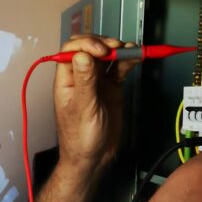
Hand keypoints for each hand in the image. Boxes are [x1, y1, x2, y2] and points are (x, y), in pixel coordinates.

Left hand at [53, 35, 136, 172]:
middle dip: (104, 44)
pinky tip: (135, 58)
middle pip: (90, 48)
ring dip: (118, 50)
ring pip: (107, 56)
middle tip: (117, 48)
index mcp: (66, 79)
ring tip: (130, 50)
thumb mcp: (83, 108)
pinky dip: (128, 61)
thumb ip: (85, 81)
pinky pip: (119, 68)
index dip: (87, 44)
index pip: (72, 50)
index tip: (102, 50)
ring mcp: (97, 81)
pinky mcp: (112, 87)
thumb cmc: (80, 138)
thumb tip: (82, 55)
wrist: (94, 157)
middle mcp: (81, 76)